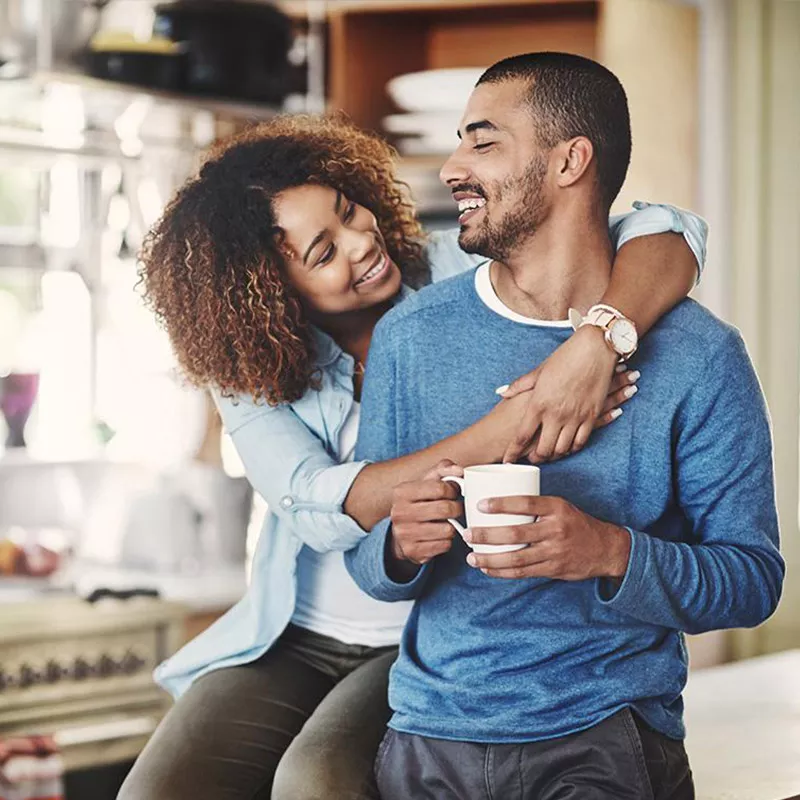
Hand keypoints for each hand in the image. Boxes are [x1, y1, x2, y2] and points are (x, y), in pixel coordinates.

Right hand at [389, 460, 463, 568]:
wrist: (402, 533)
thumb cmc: (420, 502)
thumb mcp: (427, 482)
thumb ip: (444, 470)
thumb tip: (460, 471)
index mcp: (402, 491)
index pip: (440, 488)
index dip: (452, 490)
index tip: (452, 493)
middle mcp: (400, 512)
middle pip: (445, 509)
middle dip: (456, 509)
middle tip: (455, 509)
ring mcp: (404, 534)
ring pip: (447, 530)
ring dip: (452, 526)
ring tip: (445, 522)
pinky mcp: (413, 551)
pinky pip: (444, 545)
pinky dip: (447, 541)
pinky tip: (439, 536)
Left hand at [463, 495, 630, 580]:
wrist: (604, 548)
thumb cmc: (573, 522)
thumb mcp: (559, 506)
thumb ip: (534, 505)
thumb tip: (497, 498)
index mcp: (556, 508)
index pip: (526, 503)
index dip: (501, 504)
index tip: (480, 505)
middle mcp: (556, 529)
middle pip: (516, 534)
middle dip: (487, 536)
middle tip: (467, 534)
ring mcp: (554, 551)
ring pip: (517, 558)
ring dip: (490, 559)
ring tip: (471, 557)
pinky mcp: (553, 569)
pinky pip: (523, 573)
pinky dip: (502, 572)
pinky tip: (487, 569)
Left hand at [501, 325, 638, 463]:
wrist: (594, 349)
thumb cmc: (565, 357)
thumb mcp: (539, 371)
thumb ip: (519, 385)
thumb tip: (502, 392)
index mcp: (538, 403)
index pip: (522, 436)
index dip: (513, 452)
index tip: (507, 461)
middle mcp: (556, 413)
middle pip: (543, 448)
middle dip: (535, 458)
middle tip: (531, 459)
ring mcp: (575, 416)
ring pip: (562, 448)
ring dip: (554, 454)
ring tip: (548, 455)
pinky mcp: (591, 415)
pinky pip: (581, 440)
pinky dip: (573, 447)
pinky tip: (568, 447)